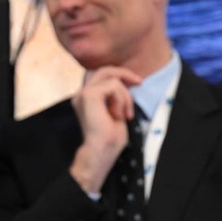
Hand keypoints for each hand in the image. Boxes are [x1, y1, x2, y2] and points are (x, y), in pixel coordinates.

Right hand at [69, 66, 141, 193]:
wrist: (103, 150)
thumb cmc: (111, 138)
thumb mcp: (117, 110)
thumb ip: (116, 96)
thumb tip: (128, 81)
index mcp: (85, 98)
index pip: (101, 76)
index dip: (119, 75)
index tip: (136, 83)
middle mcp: (81, 94)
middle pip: (104, 70)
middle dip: (124, 73)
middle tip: (139, 82)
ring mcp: (83, 93)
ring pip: (112, 79)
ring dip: (125, 96)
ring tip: (124, 115)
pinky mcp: (89, 95)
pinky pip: (113, 86)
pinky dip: (121, 100)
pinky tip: (118, 115)